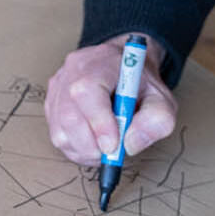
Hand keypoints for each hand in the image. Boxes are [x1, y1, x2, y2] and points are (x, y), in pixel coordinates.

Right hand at [45, 34, 176, 165]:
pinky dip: (77, 148)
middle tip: (112, 153)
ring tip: (106, 146)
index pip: (88, 91)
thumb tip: (130, 144)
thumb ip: (156, 121)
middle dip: (92, 145)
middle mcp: (74, 70)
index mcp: (103, 62)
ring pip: (60, 130)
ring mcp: (59, 86)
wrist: (126, 69)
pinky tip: (94, 141)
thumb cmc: (141, 85)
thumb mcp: (163, 100)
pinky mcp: (52, 102)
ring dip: (84, 150)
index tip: (113, 145)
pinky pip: (57, 134)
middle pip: (69, 115)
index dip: (98, 122)